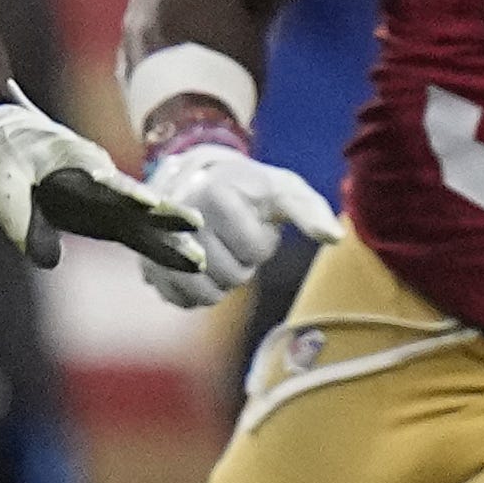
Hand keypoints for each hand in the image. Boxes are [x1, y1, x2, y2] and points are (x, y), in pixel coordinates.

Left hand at [0, 89, 204, 274]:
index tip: (152, 206)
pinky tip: (182, 258)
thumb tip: (48, 262)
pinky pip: (131, 228)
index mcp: (73, 167)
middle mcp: (96, 179)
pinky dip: (155, 243)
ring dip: (167, 236)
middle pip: (135, 201)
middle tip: (196, 227)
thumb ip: (21, 220)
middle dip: (165, 216)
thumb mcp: (0, 186)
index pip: (107, 186)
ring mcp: (100, 194)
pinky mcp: (99, 210)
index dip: (130, 197)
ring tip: (197, 257)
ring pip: (139, 218)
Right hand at [138, 142, 341, 309]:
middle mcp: (179, 219)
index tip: (252, 222)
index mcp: (214, 194)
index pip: (253, 251)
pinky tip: (199, 267)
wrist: (197, 181)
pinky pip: (182, 301)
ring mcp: (158, 245)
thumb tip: (335, 238)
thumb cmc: (250, 189)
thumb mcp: (284, 189)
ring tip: (218, 253)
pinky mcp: (148, 267)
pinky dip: (197, 291)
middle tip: (234, 239)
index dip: (261, 242)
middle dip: (241, 263)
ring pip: (205, 294)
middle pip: (230, 276)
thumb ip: (310, 211)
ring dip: (221, 281)